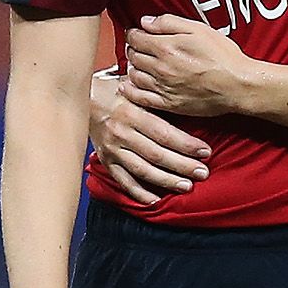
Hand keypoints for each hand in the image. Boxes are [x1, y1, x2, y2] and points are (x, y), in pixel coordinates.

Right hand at [89, 67, 211, 203]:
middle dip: (182, 166)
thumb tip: (186, 99)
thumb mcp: (135, 88)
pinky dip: (139, 192)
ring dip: (166, 180)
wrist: (82, 98)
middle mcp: (121, 133)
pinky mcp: (106, 160)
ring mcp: (112, 149)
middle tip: (202, 173)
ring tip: (186, 186)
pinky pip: (123, 181)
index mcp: (131, 113)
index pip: (164, 133)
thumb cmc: (115, 90)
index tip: (205, 152)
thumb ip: (156, 97)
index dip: (186, 145)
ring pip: (142, 170)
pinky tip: (155, 200)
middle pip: (157, 154)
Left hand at [124, 14, 255, 117]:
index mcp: (166, 47)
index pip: (135, 38)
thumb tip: (146, 22)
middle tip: (140, 48)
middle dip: (133, 49)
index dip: (133, 33)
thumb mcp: (198, 29)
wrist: (238, 85)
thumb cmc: (223, 56)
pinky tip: (128, 85)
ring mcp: (163, 87)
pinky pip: (141, 98)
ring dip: (133, 68)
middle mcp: (160, 68)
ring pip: (134, 76)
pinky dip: (130, 91)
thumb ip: (169, 23)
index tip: (137, 34)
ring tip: (139, 64)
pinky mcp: (169, 104)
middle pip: (133, 56)